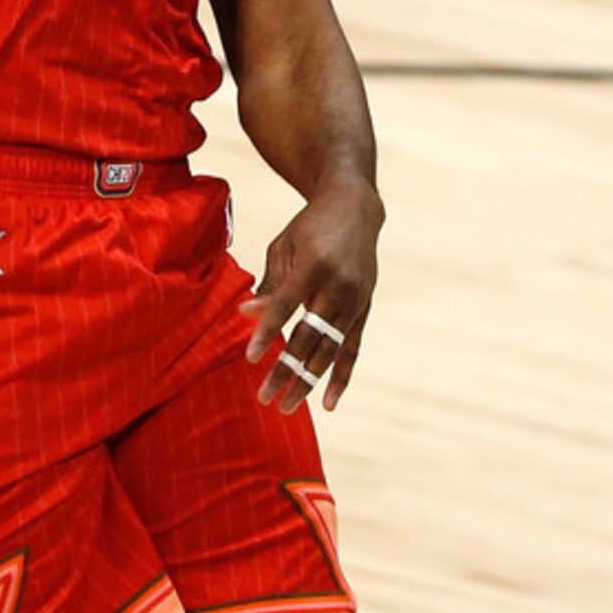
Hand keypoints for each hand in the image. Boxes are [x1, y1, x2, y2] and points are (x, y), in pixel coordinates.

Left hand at [239, 176, 382, 414]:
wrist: (355, 208)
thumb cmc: (310, 227)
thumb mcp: (285, 246)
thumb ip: (271, 284)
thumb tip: (248, 315)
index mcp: (315, 264)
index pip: (287, 306)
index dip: (268, 332)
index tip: (251, 359)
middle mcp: (339, 284)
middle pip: (310, 335)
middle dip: (286, 369)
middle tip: (264, 397)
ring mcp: (356, 298)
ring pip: (331, 348)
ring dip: (308, 379)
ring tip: (287, 405)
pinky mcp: (365, 307)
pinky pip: (353, 348)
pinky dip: (341, 376)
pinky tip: (328, 403)